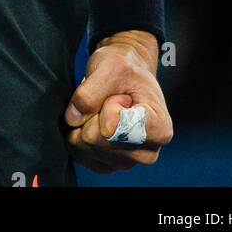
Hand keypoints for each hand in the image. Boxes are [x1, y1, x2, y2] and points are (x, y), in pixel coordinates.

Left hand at [64, 29, 172, 172]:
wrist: (127, 74)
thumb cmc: (125, 68)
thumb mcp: (110, 67)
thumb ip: (91, 91)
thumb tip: (73, 118)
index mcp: (159, 128)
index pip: (116, 128)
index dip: (107, 107)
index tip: (119, 95)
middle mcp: (148, 152)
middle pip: (96, 140)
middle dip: (92, 113)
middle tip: (108, 99)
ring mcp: (128, 162)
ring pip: (84, 147)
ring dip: (85, 122)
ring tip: (103, 108)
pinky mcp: (109, 165)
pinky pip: (79, 154)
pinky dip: (79, 133)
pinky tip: (93, 119)